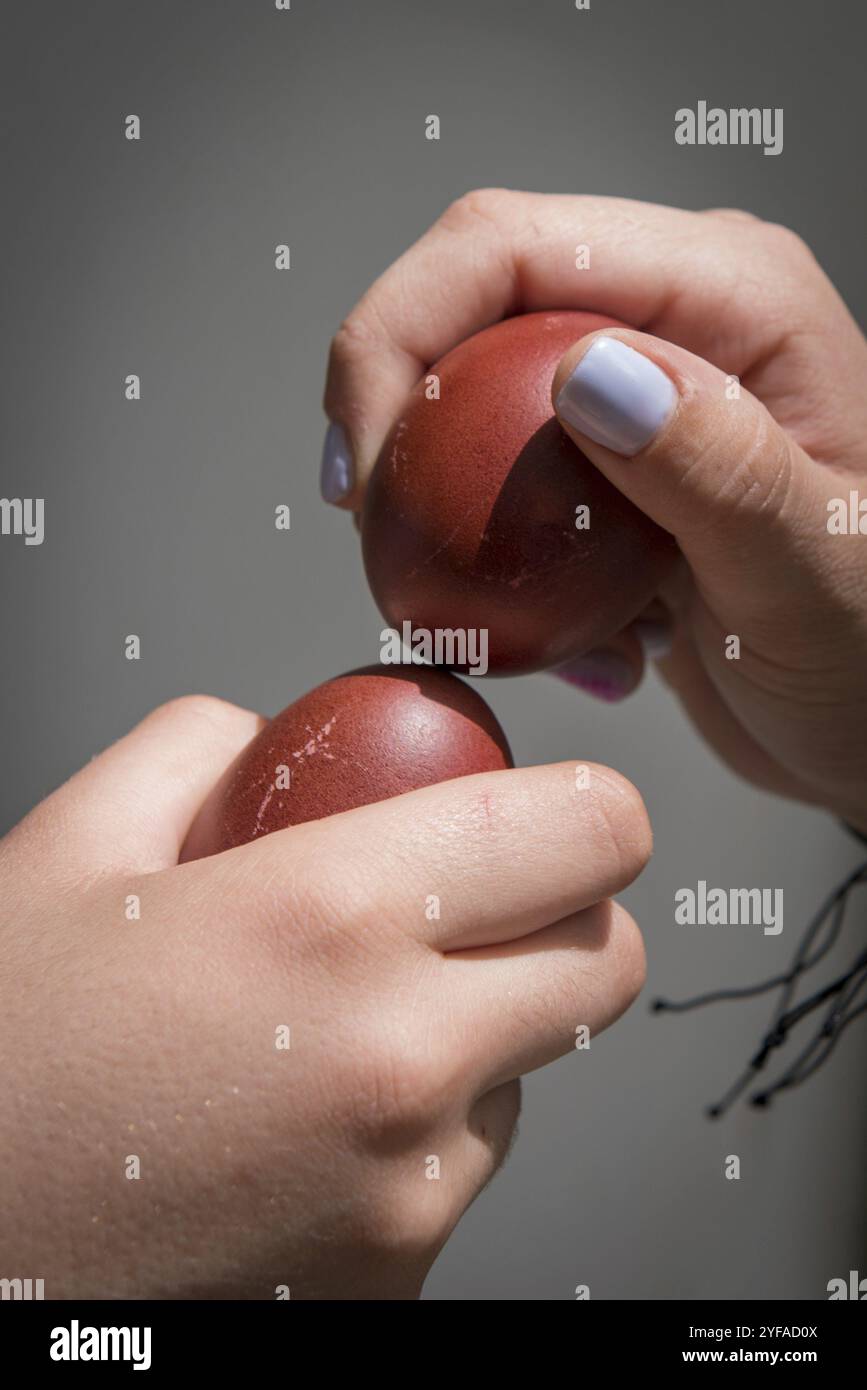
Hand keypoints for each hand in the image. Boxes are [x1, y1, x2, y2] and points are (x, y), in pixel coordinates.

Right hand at [0, 694, 647, 1298]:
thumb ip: (195, 752)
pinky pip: (461, 1171)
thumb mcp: (70, 852)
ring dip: (476, 1038)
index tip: (556, 817)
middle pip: (607, 962)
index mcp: (331, 918)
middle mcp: (402, 1063)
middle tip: (465, 912)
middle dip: (559, 921)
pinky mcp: (398, 1280)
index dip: (588, 812)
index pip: (591, 834)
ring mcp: (411, 1192)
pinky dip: (417, 1137)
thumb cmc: (3, 1064)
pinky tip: (300, 1131)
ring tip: (329, 1037)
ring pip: (534, 1074)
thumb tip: (267, 736)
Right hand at [322, 191, 866, 832]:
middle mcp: (675, 320)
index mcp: (732, 294)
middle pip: (467, 308)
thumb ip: (719, 468)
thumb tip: (590, 371)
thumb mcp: (816, 572)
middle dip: (398, 418)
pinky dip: (500, 574)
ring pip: (467, 402)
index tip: (362, 467)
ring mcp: (638, 394)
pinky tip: (586, 649)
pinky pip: (498, 489)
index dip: (399, 333)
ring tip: (518, 624)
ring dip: (449, 515)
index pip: (511, 248)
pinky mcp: (611, 471)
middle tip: (382, 539)